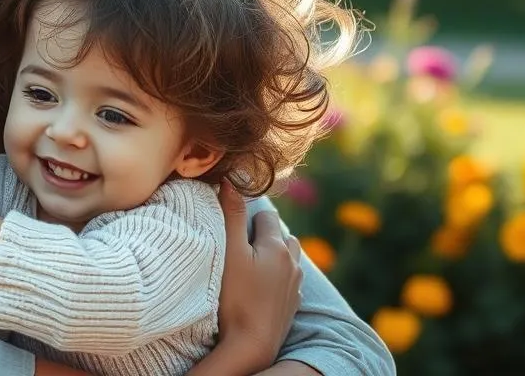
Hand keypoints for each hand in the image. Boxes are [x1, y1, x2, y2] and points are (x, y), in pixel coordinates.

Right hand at [213, 182, 302, 371]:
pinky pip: (288, 281)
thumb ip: (232, 215)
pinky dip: (277, 277)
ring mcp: (294, 286)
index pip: (268, 215)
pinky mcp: (291, 306)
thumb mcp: (229, 252)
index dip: (250, 212)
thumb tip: (232, 180)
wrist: (252, 345)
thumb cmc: (236, 298)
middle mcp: (292, 264)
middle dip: (265, 234)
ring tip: (253, 262)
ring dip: (274, 255)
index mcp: (277, 247)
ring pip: (289, 260)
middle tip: (241, 240)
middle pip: (283, 236)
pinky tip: (261, 286)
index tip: (235, 217)